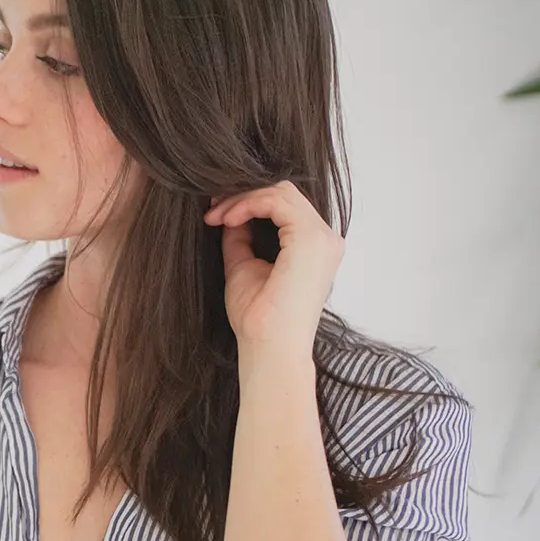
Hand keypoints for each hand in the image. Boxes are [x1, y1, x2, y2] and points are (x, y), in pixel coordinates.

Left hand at [204, 181, 343, 357]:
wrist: (268, 347)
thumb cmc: (259, 320)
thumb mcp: (244, 268)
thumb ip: (241, 240)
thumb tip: (231, 216)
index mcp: (314, 248)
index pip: (285, 206)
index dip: (250, 202)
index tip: (217, 213)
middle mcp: (325, 240)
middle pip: (285, 193)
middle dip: (244, 196)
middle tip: (213, 210)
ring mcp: (322, 238)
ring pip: (281, 192)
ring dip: (243, 199)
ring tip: (217, 216)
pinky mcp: (310, 239)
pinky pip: (277, 201)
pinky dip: (249, 204)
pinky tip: (228, 219)